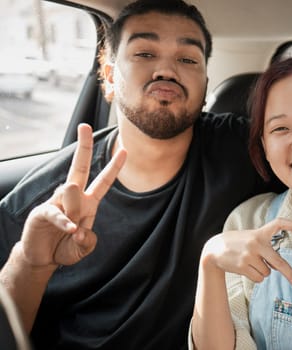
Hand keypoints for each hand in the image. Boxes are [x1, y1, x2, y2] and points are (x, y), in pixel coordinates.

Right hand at [19, 124, 125, 267]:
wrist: (43, 258)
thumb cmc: (66, 247)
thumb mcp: (84, 247)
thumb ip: (88, 240)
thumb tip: (79, 227)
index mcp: (88, 202)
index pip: (104, 181)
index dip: (114, 166)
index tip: (125, 150)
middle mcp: (73, 197)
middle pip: (79, 167)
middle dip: (83, 146)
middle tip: (85, 126)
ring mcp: (56, 202)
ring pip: (71, 193)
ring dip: (75, 209)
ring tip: (74, 227)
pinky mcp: (42, 212)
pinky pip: (57, 212)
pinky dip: (65, 222)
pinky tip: (71, 229)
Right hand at [202, 218, 291, 289]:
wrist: (214, 248)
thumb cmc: (237, 243)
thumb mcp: (251, 239)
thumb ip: (265, 249)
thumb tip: (277, 268)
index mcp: (260, 233)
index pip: (279, 223)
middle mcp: (256, 243)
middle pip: (279, 262)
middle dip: (291, 275)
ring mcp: (249, 255)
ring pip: (267, 273)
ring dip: (262, 271)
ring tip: (249, 262)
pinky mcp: (242, 266)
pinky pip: (258, 278)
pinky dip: (255, 277)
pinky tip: (245, 268)